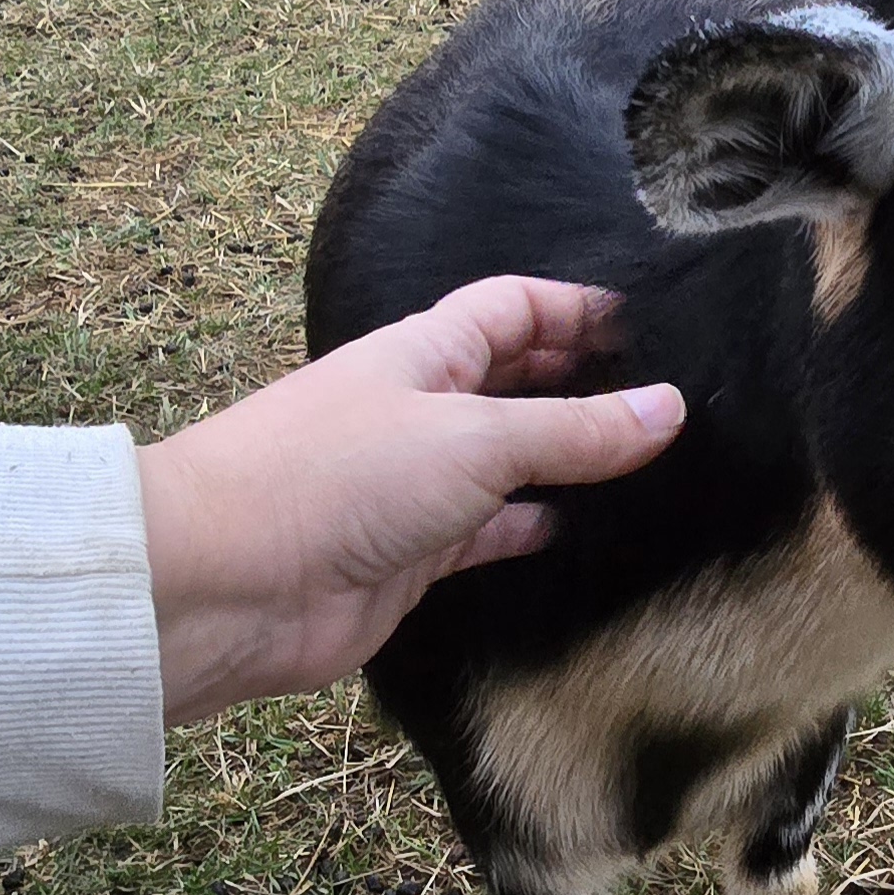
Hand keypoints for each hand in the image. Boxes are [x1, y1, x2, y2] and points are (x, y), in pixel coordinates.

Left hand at [137, 276, 683, 725]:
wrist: (220, 586)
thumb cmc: (332, 478)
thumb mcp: (472, 439)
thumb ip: (574, 431)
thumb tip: (669, 407)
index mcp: (425, 352)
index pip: (516, 308)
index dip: (579, 309)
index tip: (656, 326)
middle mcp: (423, 409)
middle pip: (518, 380)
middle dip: (587, 383)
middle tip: (673, 398)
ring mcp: (416, 485)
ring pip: (511, 461)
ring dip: (569, 462)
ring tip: (654, 466)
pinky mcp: (412, 556)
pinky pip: (490, 533)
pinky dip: (535, 530)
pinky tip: (587, 534)